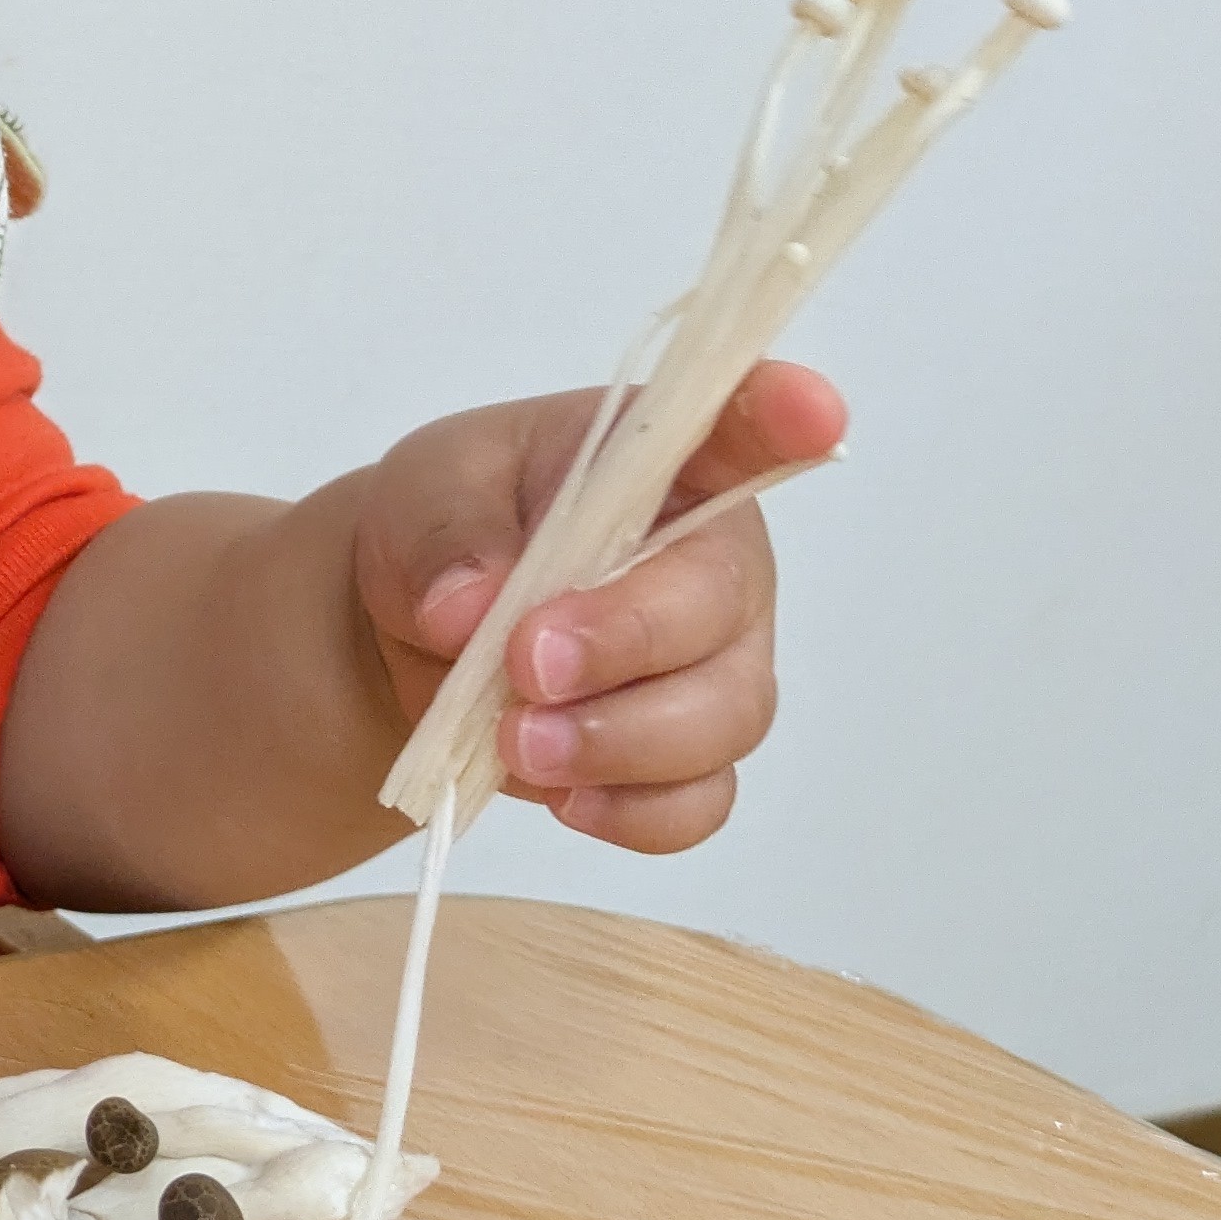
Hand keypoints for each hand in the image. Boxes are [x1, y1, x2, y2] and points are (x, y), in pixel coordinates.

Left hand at [347, 357, 846, 853]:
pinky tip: (562, 795)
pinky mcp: (688, 760)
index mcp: (666, 462)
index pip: (743, 423)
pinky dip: (629, 810)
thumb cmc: (452, 527)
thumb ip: (447, 536)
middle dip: (625, 642)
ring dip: (617, 741)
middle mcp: (714, 560)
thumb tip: (464, 608)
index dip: (782, 416)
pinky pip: (695, 803)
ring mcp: (717, 665)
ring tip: (516, 741)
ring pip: (721, 718)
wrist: (412, 629)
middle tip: (526, 664)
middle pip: (720, 607)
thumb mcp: (425, 493)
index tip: (808, 408)